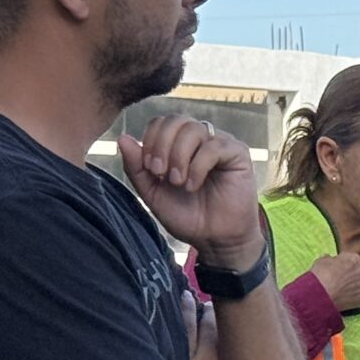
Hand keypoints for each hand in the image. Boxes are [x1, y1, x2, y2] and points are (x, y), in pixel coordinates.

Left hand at [119, 114, 264, 269]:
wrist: (215, 240)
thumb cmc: (187, 216)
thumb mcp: (153, 193)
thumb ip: (136, 168)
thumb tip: (123, 138)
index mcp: (179, 144)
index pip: (161, 122)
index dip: (151, 140)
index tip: (150, 169)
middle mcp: (200, 139)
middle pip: (175, 120)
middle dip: (162, 145)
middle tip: (160, 173)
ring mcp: (220, 144)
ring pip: (194, 129)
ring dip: (179, 156)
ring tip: (178, 182)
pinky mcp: (237, 153)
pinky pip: (213, 146)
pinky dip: (198, 167)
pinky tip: (193, 186)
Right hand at [309, 250, 359, 312]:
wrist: (320, 294)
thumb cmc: (320, 276)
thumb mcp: (322, 261)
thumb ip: (330, 259)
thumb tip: (330, 260)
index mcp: (353, 259)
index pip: (354, 257)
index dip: (348, 261)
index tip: (343, 265)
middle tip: (353, 272)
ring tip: (358, 283)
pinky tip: (357, 295)